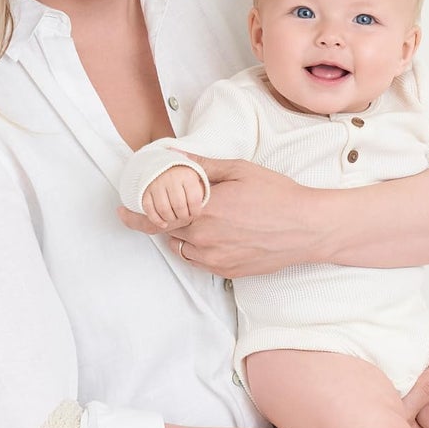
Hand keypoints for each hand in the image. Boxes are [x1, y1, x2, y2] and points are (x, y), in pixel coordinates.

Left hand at [117, 156, 315, 276]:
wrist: (306, 228)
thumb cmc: (277, 195)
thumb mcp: (239, 170)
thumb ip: (202, 165)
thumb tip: (174, 155)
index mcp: (205, 209)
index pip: (156, 215)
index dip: (135, 215)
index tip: (122, 212)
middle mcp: (205, 238)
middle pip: (167, 231)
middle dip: (164, 219)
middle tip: (168, 208)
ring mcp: (215, 258)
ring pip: (181, 248)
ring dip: (181, 234)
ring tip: (200, 220)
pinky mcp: (226, 271)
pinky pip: (198, 261)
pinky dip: (197, 248)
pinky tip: (215, 234)